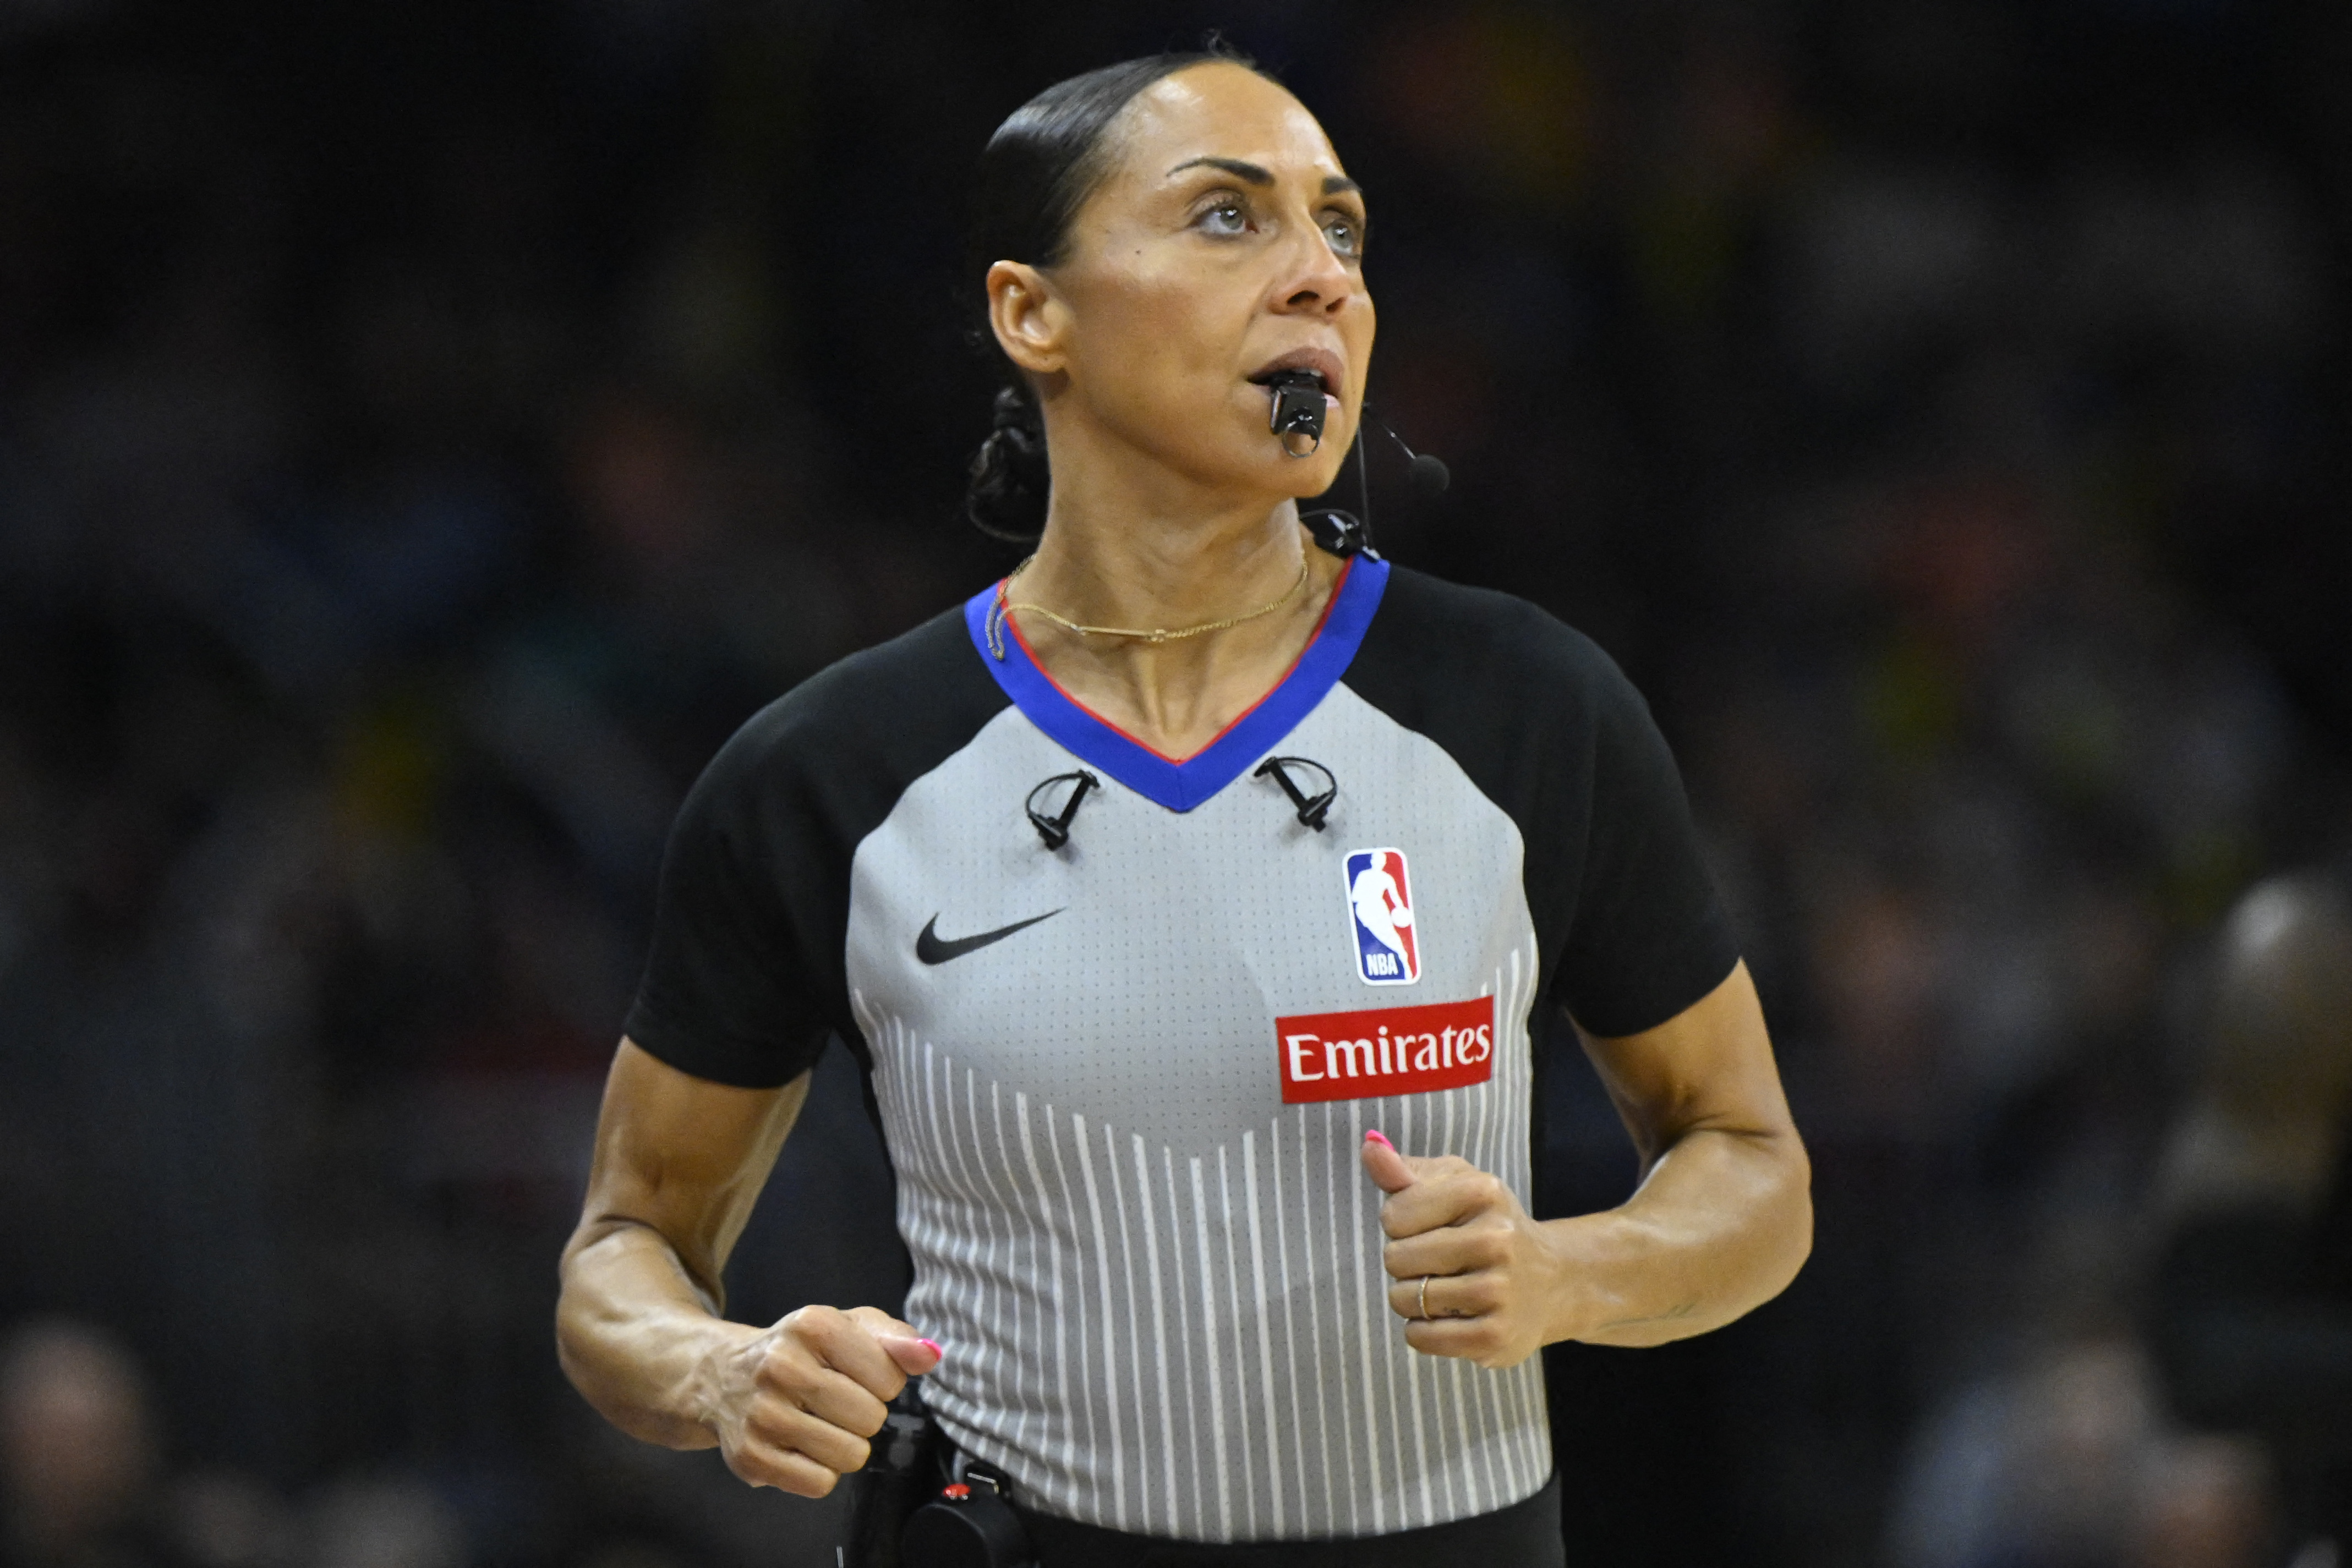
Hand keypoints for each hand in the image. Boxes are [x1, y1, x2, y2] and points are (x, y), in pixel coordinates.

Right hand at [695, 1304, 940, 1496]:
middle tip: (832, 1402)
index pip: (890, 1378)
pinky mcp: (750, 1457)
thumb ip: (896, 1339)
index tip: (853, 1374)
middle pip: (871, 1418)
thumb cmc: (800, 1352)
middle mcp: (782, 1366)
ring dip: (844, 1445)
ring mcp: (762, 1414)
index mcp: (813, 1326)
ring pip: (850, 1455)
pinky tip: (799, 1446)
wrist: (722, 1376)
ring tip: (817, 1424)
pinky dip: (819, 1471)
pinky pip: (820, 1483)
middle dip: (863, 1415)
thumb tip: (930, 1355)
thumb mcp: (848, 1328)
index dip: (881, 1382)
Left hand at [1361, 1130, 1565, 1368]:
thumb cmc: (1488, 1226)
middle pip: (1396, 1259)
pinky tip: (1450, 1317)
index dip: (1401, 1225)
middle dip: (1406, 1264)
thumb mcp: (1455, 1186)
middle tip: (1440, 1263)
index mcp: (1483, 1193)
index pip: (1393, 1215)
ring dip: (1413, 1299)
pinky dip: (1422, 1330)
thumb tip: (1369, 1147)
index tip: (1431, 1227)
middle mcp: (1496, 1239)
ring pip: (1406, 1299)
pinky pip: (1421, 1337)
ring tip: (1446, 1289)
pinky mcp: (1495, 1336)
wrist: (1554, 1281)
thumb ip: (1405, 1171)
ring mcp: (1498, 1291)